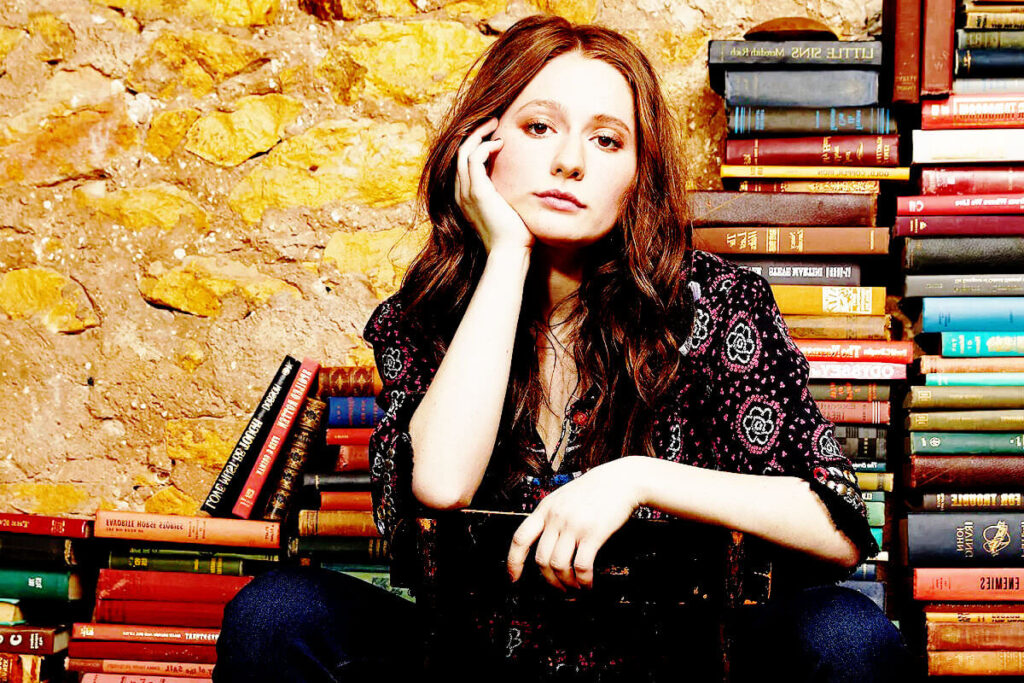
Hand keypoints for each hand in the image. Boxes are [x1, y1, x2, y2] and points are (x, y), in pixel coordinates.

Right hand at [454, 117, 533, 254]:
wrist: (510, 252)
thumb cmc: (515, 235)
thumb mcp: (508, 208)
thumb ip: (507, 193)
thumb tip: (524, 180)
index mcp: (466, 198)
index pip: (464, 163)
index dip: (476, 144)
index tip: (495, 135)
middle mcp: (461, 194)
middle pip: (459, 153)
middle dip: (475, 134)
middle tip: (493, 122)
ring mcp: (466, 193)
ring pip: (463, 151)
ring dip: (479, 134)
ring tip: (495, 125)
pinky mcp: (477, 192)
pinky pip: (473, 158)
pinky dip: (485, 146)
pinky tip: (500, 143)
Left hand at [506, 457, 643, 591]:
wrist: (622, 480)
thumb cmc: (595, 490)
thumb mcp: (563, 497)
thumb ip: (551, 516)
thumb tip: (545, 545)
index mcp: (545, 508)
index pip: (520, 538)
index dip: (513, 562)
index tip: (513, 578)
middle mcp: (556, 517)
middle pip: (541, 559)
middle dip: (549, 580)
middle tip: (559, 589)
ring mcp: (573, 525)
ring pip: (559, 565)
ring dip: (567, 583)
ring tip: (575, 588)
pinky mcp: (593, 533)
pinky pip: (582, 566)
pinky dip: (584, 581)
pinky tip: (588, 584)